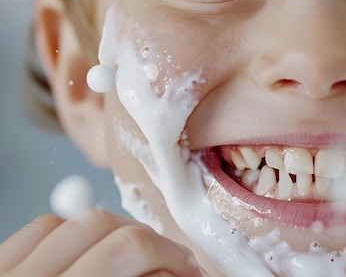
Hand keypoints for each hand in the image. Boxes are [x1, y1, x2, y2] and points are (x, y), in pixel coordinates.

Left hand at [0, 209, 204, 276]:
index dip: (175, 271)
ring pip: (87, 222)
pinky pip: (44, 226)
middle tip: (181, 266)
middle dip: (164, 249)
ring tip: (142, 252)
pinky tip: (94, 247)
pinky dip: (77, 230)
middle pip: (122, 240)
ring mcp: (12, 276)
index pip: (139, 269)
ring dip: (126, 232)